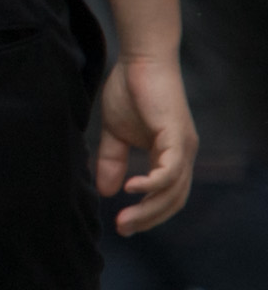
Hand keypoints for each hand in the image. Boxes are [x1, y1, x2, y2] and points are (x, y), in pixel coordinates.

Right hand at [101, 43, 197, 235]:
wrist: (140, 59)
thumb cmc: (130, 90)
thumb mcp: (115, 133)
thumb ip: (112, 161)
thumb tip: (107, 191)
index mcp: (170, 155)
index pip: (166, 195)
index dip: (147, 213)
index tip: (122, 226)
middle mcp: (182, 154)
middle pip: (173, 199)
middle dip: (148, 218)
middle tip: (123, 229)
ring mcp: (183, 146)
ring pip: (173, 190)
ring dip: (148, 208)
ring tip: (124, 219)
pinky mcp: (177, 135)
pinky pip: (169, 169)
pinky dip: (153, 184)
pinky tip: (132, 190)